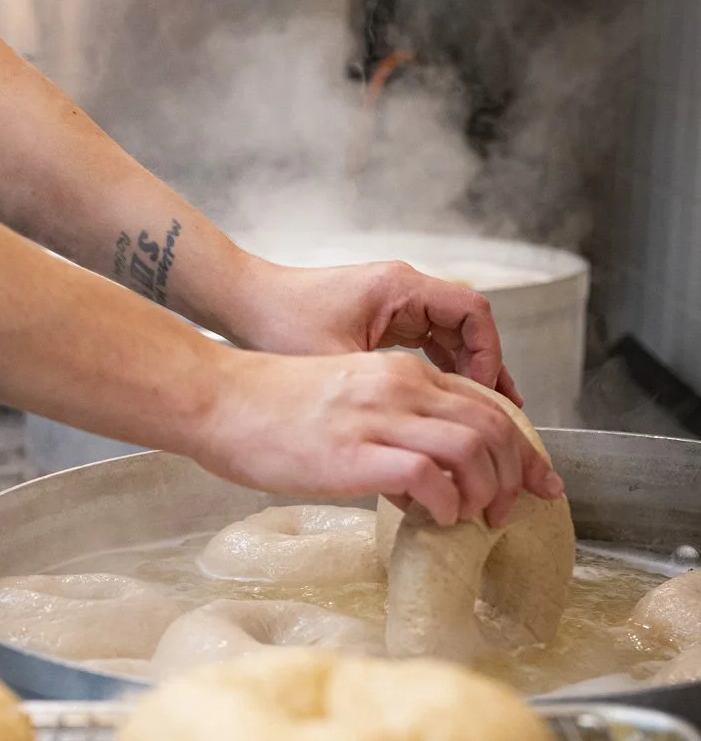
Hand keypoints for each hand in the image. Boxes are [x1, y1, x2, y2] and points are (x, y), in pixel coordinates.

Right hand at [195, 348, 561, 527]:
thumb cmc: (272, 410)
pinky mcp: (356, 452)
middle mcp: (401, 387)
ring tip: (476, 518)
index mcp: (402, 374)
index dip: (525, 448)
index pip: (487, 406)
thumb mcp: (347, 403)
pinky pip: (429, 474)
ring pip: (473, 447)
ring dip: (488, 491)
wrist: (220, 400)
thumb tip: (425, 476)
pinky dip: (448, 502)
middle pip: (494, 427)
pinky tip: (439, 518)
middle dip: (517, 475)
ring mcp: (379, 418)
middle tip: (511, 511)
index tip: (539, 482)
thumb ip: (392, 427)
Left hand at [238, 258, 519, 406]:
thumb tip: (418, 451)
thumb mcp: (334, 367)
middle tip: (498, 419)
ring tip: (480, 423)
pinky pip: (426, 346)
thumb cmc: (278, 324)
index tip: (486, 399)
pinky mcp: (379, 322)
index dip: (489, 357)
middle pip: (468, 328)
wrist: (241, 304)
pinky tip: (441, 413)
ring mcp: (393, 305)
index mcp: (401, 288)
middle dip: (486, 373)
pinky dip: (439, 375)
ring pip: (449, 339)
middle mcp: (404, 290)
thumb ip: (380, 403)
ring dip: (465, 378)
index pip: (473, 313)